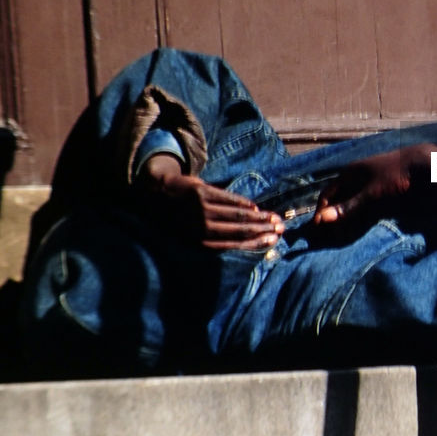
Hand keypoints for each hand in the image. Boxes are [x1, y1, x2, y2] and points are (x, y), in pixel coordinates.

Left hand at [136, 153, 282, 249]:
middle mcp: (200, 227)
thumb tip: (244, 242)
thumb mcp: (189, 236)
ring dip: (258, 216)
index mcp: (199, 242)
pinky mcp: (202, 192)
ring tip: (273, 218)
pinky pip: (228, 199)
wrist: (155, 194)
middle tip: (280, 228)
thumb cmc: (176, 219)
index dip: (256, 242)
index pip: (235, 243)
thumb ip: (214, 239)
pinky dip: (243, 203)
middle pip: (240, 229)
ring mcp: (201, 209)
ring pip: (237, 214)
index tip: (273, 240)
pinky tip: (254, 206)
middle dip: (263, 229)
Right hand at [313, 143, 436, 226]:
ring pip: (351, 205)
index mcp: (350, 173)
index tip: (318, 228)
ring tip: (343, 236)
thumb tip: (324, 219)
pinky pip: (363, 206)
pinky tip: (359, 229)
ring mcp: (368, 184)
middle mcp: (356, 178)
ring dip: (346, 220)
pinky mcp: (379, 192)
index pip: (328, 193)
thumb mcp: (371, 192)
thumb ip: (349, 206)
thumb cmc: (395, 174)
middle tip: (331, 237)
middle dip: (334, 218)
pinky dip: (359, 218)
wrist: (422, 164)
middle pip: (339, 201)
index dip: (322, 210)